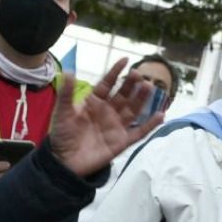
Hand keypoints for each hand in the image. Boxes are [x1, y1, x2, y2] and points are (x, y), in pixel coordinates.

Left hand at [48, 59, 163, 176]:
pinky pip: (139, 132)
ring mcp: (116, 126)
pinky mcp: (121, 142)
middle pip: (124, 95)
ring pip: (133, 110)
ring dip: (142, 99)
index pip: (108, 84)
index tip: (125, 60)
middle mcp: (108, 112)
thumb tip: (69, 72)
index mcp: (94, 102)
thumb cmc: (62, 135)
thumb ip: (67, 93)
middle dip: (132, 84)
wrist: (64, 161)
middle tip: (139, 74)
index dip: (116, 72)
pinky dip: (150, 125)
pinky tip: (160, 115)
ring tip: (149, 87)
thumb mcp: (63, 112)